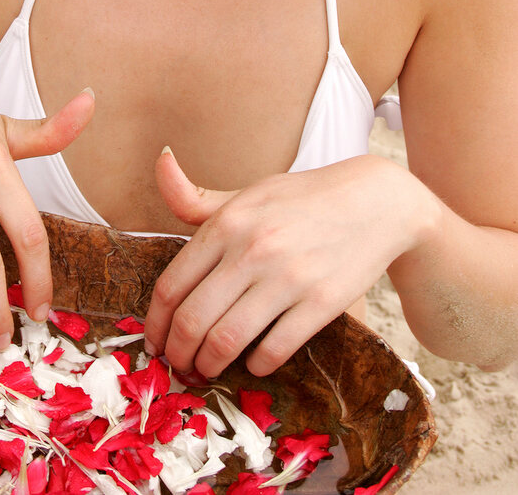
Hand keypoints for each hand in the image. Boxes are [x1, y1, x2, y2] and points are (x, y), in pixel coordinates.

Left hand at [144, 146, 424, 377]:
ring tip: (206, 370)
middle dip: (177, 353)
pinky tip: (253, 362)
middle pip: (192, 320)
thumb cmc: (302, 199)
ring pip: (226, 341)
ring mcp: (287, 277)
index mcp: (227, 221)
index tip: (154, 341)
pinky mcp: (321, 303)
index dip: (155, 323)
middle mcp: (252, 249)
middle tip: (177, 366)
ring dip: (208, 365)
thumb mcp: (249, 193)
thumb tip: (160, 160)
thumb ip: (196, 197)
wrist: (377, 202)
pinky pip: (274, 350)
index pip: (172, 285)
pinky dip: (256, 365)